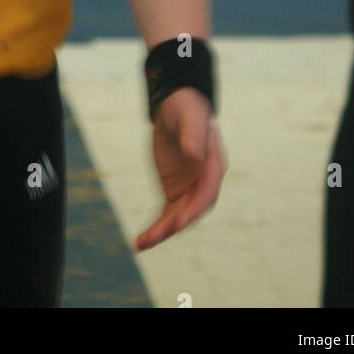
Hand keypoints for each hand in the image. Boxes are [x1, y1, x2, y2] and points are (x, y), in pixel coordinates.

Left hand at [135, 87, 225, 250]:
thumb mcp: (188, 117)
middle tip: (155, 236)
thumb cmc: (186, 110)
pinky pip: (165, 215)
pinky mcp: (174, 193)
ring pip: (177, 217)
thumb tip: (195, 155)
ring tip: (141, 243)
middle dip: (175, 224)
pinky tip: (140, 242)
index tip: (179, 222)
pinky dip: (154, 228)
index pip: (206, 192)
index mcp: (213, 166)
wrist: (175, 109)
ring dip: (161, 232)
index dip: (194, 208)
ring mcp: (188, 190)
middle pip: (191, 210)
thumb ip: (193, 135)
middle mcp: (203, 183)